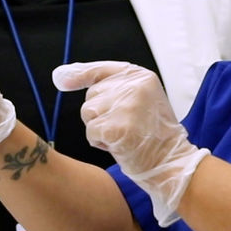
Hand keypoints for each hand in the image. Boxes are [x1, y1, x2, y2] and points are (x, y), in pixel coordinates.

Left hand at [53, 61, 207, 225]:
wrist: (171, 161)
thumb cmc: (152, 133)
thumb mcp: (139, 99)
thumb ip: (106, 85)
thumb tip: (59, 76)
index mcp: (142, 76)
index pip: (101, 69)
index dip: (79, 75)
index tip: (61, 79)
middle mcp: (135, 86)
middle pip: (92, 95)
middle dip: (100, 113)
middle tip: (125, 124)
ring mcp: (127, 106)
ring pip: (88, 113)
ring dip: (99, 128)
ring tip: (124, 134)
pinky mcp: (118, 128)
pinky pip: (91, 131)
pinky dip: (100, 142)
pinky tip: (120, 144)